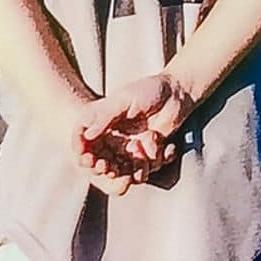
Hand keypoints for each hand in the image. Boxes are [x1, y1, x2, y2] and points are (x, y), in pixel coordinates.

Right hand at [74, 74, 193, 193]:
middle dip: (106, 167)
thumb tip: (86, 135)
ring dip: (136, 164)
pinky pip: (145, 169)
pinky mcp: (146, 155)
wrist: (179, 94)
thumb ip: (105, 117)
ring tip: (147, 141)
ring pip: (124, 170)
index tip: (85, 159)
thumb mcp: (125, 99)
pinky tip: (163, 144)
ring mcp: (129, 148)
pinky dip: (155, 160)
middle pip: (100, 161)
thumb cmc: (150, 90)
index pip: (83, 139)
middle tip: (111, 166)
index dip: (81, 150)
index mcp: (101, 121)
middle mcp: (113, 137)